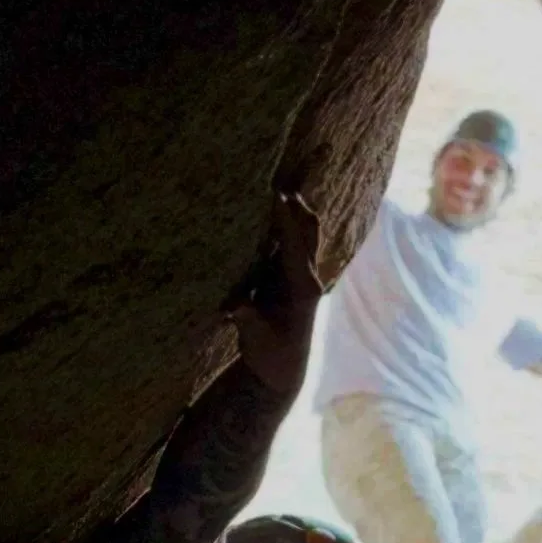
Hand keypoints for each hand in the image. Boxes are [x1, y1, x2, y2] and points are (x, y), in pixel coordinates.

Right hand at [227, 189, 326, 396]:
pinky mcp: (287, 276)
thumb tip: (233, 305)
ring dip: (294, 207)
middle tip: (287, 170)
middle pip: (308, 230)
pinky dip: (283, 221)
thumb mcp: (255, 342)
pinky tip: (269, 202)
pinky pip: (289, 240)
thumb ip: (246, 321)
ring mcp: (299, 275)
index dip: (284, 220)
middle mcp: (307, 277)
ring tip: (282, 175)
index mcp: (303, 290)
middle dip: (298, 203)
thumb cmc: (270, 358)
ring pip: (303, 232)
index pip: (294, 247)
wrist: (281, 372)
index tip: (274, 194)